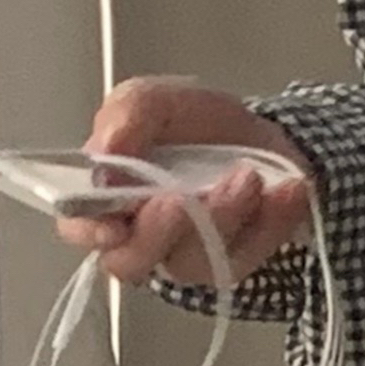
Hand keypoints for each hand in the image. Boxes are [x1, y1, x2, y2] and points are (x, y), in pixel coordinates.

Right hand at [55, 77, 317, 287]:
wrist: (262, 136)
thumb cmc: (198, 124)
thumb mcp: (157, 100)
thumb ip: (126, 119)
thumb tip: (104, 155)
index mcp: (108, 193)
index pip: (78, 225)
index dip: (89, 229)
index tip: (115, 222)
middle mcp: (141, 234)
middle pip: (132, 260)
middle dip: (160, 229)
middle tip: (183, 195)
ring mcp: (187, 257)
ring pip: (192, 261)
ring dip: (222, 217)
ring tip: (249, 176)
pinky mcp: (232, 265)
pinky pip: (246, 258)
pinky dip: (269, 223)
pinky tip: (285, 192)